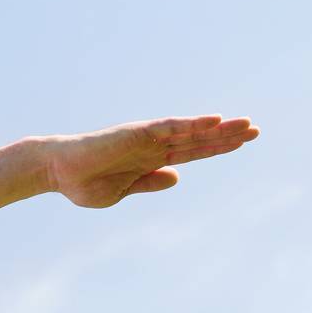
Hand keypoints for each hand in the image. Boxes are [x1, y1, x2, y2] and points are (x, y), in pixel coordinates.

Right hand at [44, 115, 258, 208]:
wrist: (55, 172)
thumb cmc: (81, 184)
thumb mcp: (121, 191)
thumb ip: (149, 183)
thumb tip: (178, 177)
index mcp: (150, 161)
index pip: (191, 153)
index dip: (217, 148)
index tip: (242, 144)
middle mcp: (152, 146)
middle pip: (197, 140)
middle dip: (227, 136)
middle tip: (256, 130)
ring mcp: (146, 138)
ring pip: (190, 131)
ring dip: (218, 128)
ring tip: (246, 124)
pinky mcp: (137, 132)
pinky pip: (170, 126)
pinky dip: (192, 123)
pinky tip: (214, 120)